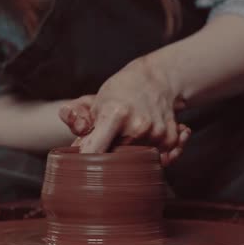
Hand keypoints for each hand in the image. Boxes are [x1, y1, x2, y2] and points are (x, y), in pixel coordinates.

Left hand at [59, 58, 190, 165]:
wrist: (156, 79)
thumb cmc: (120, 92)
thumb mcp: (94, 102)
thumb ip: (76, 120)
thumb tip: (74, 146)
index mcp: (115, 114)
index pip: (95, 150)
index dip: (86, 159)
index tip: (83, 165)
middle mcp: (138, 125)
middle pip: (115, 159)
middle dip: (110, 155)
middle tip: (112, 139)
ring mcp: (156, 133)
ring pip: (135, 161)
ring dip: (131, 155)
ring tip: (131, 136)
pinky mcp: (169, 139)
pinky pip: (158, 159)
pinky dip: (154, 155)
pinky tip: (149, 142)